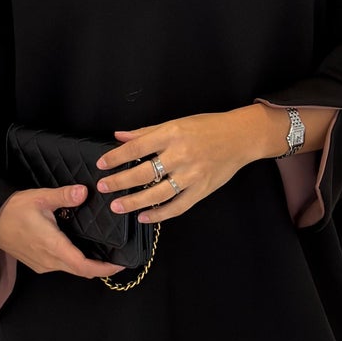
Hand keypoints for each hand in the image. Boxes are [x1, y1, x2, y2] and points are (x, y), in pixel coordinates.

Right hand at [0, 185, 127, 279]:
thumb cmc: (11, 210)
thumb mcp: (39, 198)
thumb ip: (64, 196)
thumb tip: (84, 192)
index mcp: (52, 246)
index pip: (84, 266)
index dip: (104, 269)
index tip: (119, 264)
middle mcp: (48, 260)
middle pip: (81, 271)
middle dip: (101, 268)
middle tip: (118, 258)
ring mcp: (42, 264)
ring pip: (71, 270)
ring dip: (87, 266)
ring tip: (104, 253)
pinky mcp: (37, 263)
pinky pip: (61, 267)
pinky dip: (75, 262)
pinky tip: (81, 249)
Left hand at [91, 108, 264, 224]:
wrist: (240, 137)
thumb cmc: (207, 127)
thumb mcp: (176, 123)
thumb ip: (146, 132)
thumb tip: (119, 136)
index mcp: (172, 134)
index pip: (136, 148)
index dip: (115, 157)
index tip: (101, 165)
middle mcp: (180, 155)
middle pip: (143, 173)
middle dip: (119, 182)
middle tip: (103, 188)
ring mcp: (192, 175)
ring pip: (157, 193)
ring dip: (134, 202)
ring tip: (117, 206)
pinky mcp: (202, 190)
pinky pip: (177, 207)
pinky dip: (159, 214)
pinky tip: (144, 217)